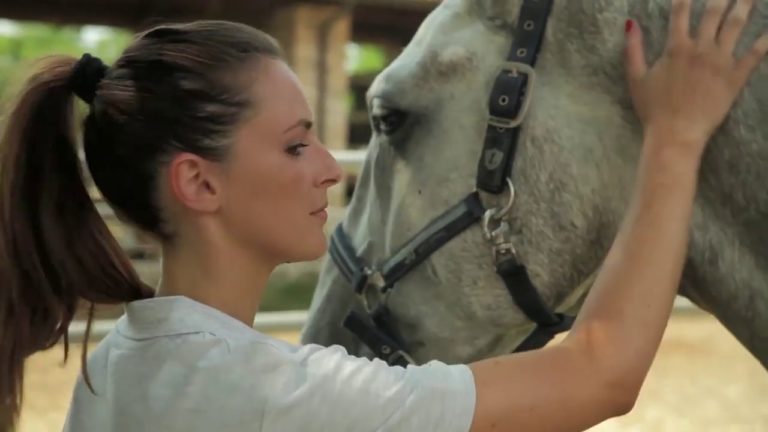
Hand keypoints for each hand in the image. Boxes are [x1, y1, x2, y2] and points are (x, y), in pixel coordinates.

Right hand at [625, 0, 767, 158]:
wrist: (676, 133)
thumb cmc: (653, 109)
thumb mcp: (636, 78)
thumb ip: (633, 48)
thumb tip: (630, 23)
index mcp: (676, 48)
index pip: (681, 13)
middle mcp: (701, 49)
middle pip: (714, 13)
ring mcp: (721, 62)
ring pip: (736, 26)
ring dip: (744, 6)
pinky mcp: (736, 77)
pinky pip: (755, 53)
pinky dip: (765, 39)